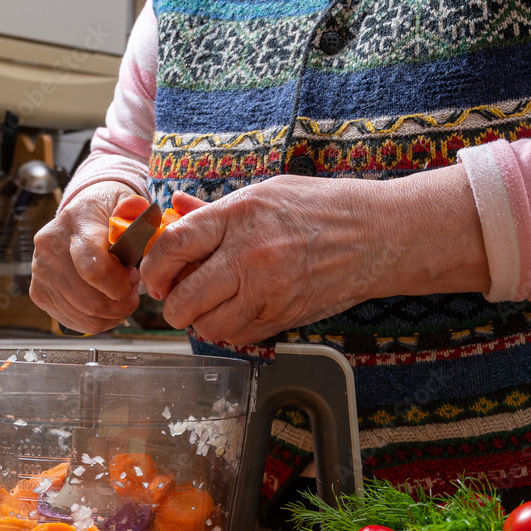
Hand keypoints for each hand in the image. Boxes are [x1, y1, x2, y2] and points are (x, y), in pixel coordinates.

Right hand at [29, 183, 148, 333]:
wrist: (80, 216)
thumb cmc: (106, 213)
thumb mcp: (125, 203)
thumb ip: (135, 209)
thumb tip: (136, 211)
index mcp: (75, 224)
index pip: (94, 269)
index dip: (120, 284)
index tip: (133, 278)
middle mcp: (50, 249)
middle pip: (91, 301)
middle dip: (121, 304)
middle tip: (132, 294)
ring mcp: (41, 274)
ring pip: (84, 316)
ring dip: (111, 315)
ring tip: (120, 298)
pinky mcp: (39, 293)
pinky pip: (74, 321)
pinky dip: (96, 320)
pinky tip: (105, 304)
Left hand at [139, 166, 489, 345]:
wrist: (376, 235)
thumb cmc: (319, 209)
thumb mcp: (264, 193)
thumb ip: (214, 210)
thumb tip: (175, 211)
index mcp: (239, 216)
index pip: (174, 245)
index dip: (153, 267)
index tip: (155, 276)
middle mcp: (249, 255)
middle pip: (184, 298)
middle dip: (172, 305)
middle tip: (175, 299)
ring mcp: (268, 290)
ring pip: (208, 327)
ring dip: (200, 322)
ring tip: (207, 307)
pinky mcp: (283, 316)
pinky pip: (238, 337)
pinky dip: (228, 332)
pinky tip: (235, 313)